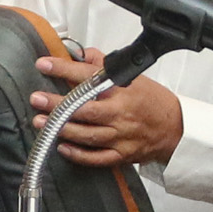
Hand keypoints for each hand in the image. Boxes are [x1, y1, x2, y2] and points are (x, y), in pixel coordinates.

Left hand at [31, 49, 185, 168]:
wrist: (175, 129)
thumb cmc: (153, 102)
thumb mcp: (133, 77)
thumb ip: (105, 65)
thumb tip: (82, 53)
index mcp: (123, 90)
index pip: (90, 76)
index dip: (65, 69)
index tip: (44, 64)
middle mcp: (121, 113)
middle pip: (85, 109)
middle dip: (57, 104)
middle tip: (37, 98)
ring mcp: (121, 136)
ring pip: (87, 135)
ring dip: (62, 129)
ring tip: (41, 122)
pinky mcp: (121, 155)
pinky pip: (96, 158)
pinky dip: (78, 154)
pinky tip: (61, 146)